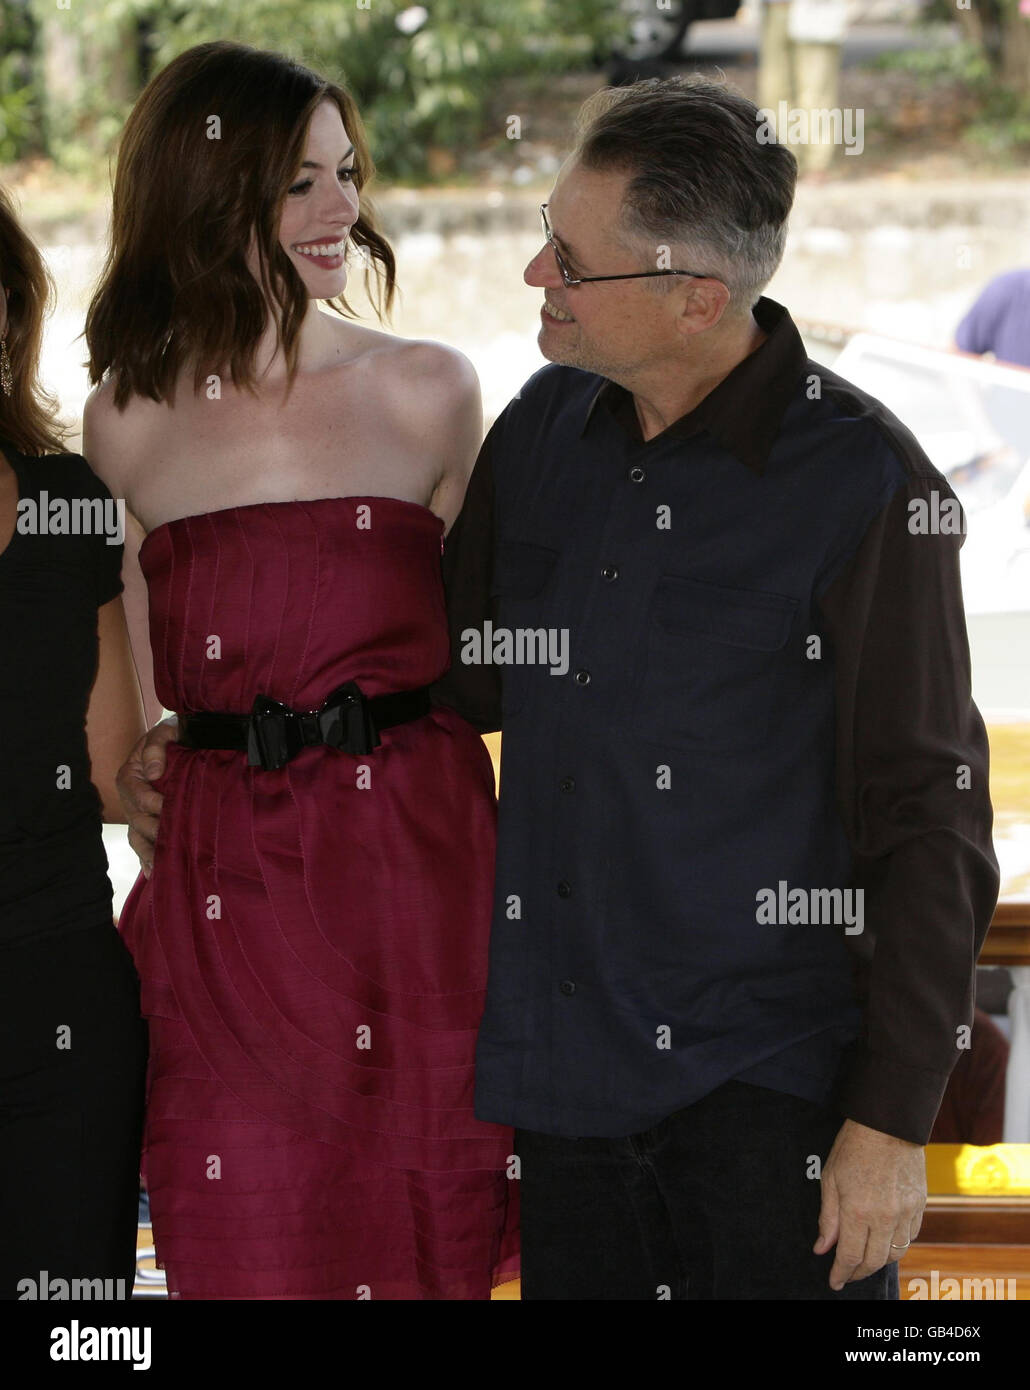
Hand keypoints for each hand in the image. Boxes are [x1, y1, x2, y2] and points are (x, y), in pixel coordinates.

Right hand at [116, 716, 177, 877]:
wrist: (182, 741)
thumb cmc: (174, 735)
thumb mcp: (166, 731)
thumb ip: (157, 746)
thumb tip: (153, 771)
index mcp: (130, 775)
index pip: (139, 796)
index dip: (154, 804)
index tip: (171, 809)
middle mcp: (130, 797)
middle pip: (138, 820)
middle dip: (154, 832)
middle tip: (173, 844)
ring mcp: (137, 812)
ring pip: (138, 836)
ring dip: (148, 853)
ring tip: (159, 869)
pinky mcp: (147, 822)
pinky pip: (142, 843)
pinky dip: (146, 858)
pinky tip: (153, 873)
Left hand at [814, 1118, 925, 1290]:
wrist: (887, 1123)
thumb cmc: (853, 1147)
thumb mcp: (830, 1178)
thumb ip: (827, 1218)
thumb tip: (821, 1249)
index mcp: (858, 1211)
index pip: (850, 1256)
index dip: (841, 1273)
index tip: (834, 1282)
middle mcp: (885, 1217)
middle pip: (874, 1261)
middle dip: (858, 1272)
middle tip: (847, 1274)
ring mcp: (905, 1212)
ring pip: (895, 1253)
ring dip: (878, 1261)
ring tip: (865, 1260)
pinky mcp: (919, 1205)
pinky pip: (911, 1237)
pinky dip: (897, 1245)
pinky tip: (885, 1241)